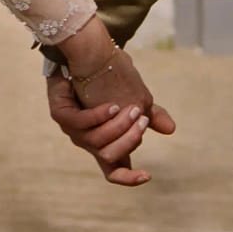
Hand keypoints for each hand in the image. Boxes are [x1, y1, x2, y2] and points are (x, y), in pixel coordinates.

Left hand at [45, 14, 175, 187]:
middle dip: (130, 139)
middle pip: (111, 157)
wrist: (85, 53)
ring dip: (118, 126)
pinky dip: (100, 115)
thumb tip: (171, 129)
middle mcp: (87, 140)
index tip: (148, 175)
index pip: (114, 171)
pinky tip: (113, 105)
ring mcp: (72, 129)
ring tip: (132, 108)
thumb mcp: (134, 99)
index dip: (129, 178)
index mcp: (105, 142)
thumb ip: (149, 116)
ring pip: (98, 141)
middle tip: (141, 119)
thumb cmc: (109, 79)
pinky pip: (81, 123)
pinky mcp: (61, 114)